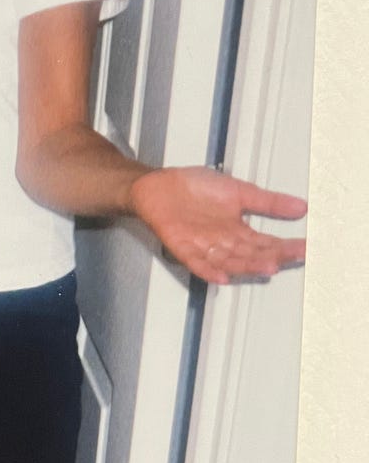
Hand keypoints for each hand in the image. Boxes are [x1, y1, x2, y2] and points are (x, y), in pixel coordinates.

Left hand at [129, 166, 306, 284]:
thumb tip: (299, 206)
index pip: (266, 243)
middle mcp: (222, 242)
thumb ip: (268, 202)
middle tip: (292, 258)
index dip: (286, 246)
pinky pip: (197, 262)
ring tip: (268, 267)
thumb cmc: (192, 188)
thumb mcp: (238, 191)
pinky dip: (209, 270)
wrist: (158, 185)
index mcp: (237, 231)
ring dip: (248, 266)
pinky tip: (222, 276)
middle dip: (272, 257)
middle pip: (252, 255)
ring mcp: (202, 246)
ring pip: (230, 261)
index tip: (305, 248)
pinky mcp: (182, 246)